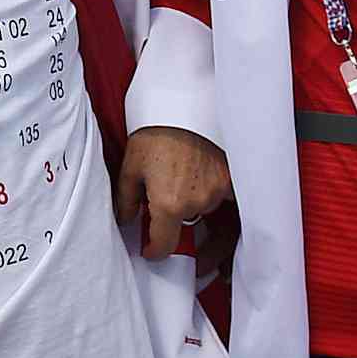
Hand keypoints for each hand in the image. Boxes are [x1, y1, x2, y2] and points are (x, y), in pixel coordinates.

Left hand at [113, 126, 227, 258]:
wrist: (184, 106)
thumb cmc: (154, 134)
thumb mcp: (131, 167)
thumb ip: (126, 201)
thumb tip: (126, 221)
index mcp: (169, 206)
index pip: (165, 245)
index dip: (155, 251)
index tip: (150, 250)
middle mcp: (197, 204)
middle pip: (184, 223)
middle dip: (172, 214)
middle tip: (163, 190)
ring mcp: (217, 192)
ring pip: (203, 208)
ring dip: (192, 200)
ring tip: (180, 172)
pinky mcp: (231, 178)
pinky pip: (220, 195)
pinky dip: (210, 189)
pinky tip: (199, 172)